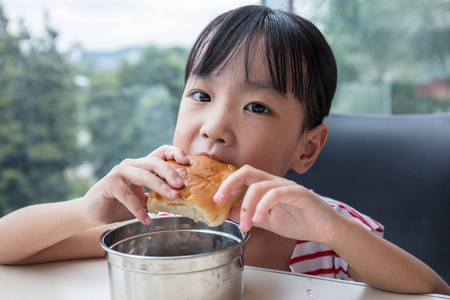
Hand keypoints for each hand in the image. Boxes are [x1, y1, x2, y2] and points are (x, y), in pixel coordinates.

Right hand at [78, 145, 189, 225]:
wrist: (93, 213)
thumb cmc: (121, 205)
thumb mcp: (145, 199)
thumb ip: (160, 196)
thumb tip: (186, 202)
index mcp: (143, 165)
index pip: (162, 152)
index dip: (175, 152)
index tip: (188, 162)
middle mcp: (132, 165)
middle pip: (155, 161)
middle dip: (170, 172)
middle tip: (181, 185)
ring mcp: (119, 172)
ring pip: (143, 175)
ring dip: (160, 187)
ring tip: (173, 199)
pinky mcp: (109, 184)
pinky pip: (127, 195)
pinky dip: (138, 209)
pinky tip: (147, 220)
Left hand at [214, 165, 345, 243]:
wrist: (326, 229)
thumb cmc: (300, 222)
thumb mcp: (268, 221)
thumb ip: (250, 216)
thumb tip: (229, 213)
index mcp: (267, 186)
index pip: (244, 176)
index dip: (228, 183)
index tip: (217, 199)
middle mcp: (276, 182)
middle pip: (248, 171)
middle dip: (230, 183)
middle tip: (220, 200)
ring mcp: (287, 186)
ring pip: (260, 186)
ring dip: (247, 206)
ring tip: (245, 225)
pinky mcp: (299, 194)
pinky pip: (277, 194)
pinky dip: (263, 206)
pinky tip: (258, 220)